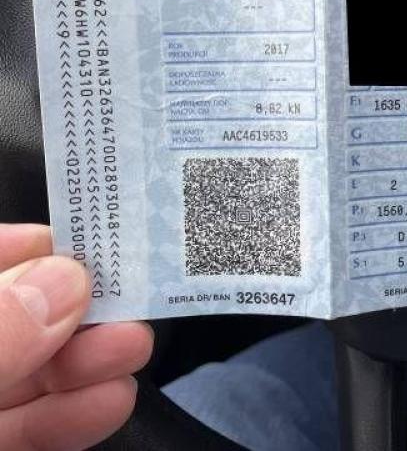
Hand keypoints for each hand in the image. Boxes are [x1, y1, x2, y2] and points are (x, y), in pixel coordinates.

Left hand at [0, 224, 152, 450]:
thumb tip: (63, 280)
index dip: (24, 247)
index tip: (85, 237)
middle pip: (12, 317)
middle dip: (74, 306)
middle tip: (130, 296)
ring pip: (26, 374)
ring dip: (87, 360)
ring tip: (133, 348)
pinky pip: (28, 431)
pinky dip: (73, 415)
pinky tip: (112, 400)